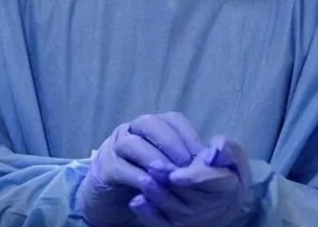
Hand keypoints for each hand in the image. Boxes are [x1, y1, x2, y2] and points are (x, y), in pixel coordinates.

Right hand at [77, 113, 204, 226]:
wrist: (113, 197)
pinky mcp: (104, 168)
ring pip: (133, 143)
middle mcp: (133, 130)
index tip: (203, 155)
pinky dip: (137, 175)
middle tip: (187, 165)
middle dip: (172, 144)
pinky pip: (120, 167)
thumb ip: (187, 158)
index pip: (173, 120)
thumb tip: (213, 157)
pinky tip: (152, 185)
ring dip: (154, 158)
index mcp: (153, 125)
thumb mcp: (171, 166)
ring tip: (170, 174)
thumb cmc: (150, 177)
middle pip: (151, 125)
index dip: (189, 135)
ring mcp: (115, 147)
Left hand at [129, 136, 251, 226]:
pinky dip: (148, 214)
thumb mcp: (234, 155)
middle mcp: (211, 208)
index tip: (176, 173)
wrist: (224, 199)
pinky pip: (161, 223)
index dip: (193, 178)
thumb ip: (226, 149)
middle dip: (169, 181)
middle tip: (153, 167)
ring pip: (172, 208)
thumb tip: (215, 150)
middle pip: (188, 195)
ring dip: (157, 195)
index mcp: (226, 187)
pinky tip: (137, 201)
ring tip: (144, 179)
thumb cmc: (226, 170)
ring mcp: (193, 220)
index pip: (210, 182)